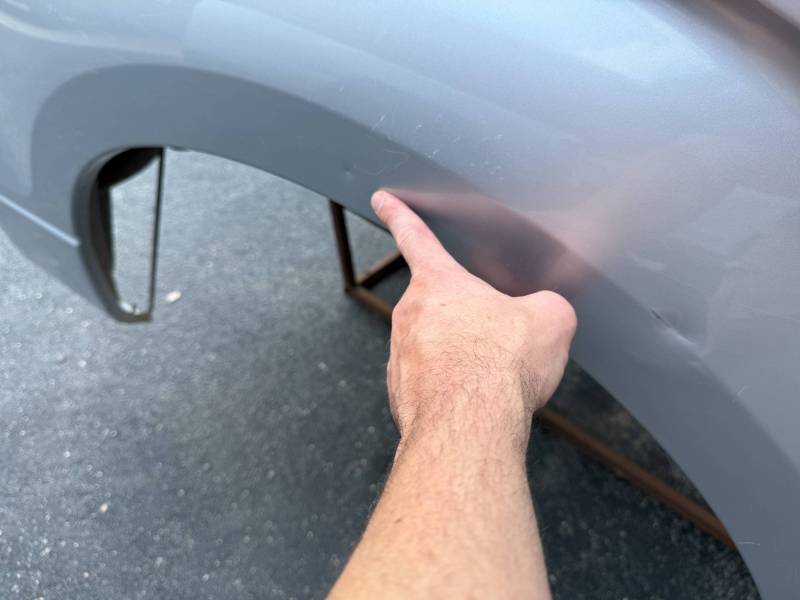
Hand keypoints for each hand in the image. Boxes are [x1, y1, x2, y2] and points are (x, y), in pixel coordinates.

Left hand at [371, 190, 576, 452]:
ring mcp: (400, 357)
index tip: (382, 198)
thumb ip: (546, 306)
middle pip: (437, 306)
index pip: (416, 237)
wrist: (469, 425)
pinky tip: (476, 403)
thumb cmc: (500, 365)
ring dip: (460, 358)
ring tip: (490, 378)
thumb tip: (546, 314)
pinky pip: (431, 383)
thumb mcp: (550, 320)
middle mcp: (410, 315)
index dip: (400, 215)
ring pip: (435, 348)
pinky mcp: (401, 395)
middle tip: (494, 342)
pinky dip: (452, 389)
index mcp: (439, 284)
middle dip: (465, 320)